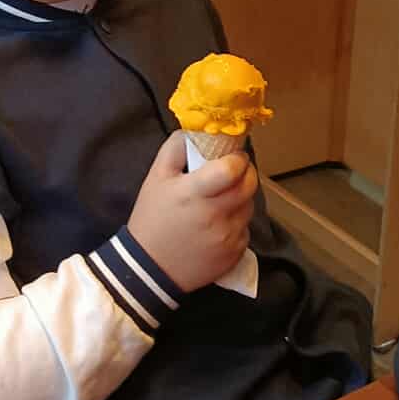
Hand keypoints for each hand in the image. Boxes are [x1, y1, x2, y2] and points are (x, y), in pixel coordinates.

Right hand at [127, 130, 257, 295]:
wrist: (150, 268)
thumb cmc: (152, 218)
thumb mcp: (155, 177)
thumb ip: (176, 148)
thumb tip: (197, 131)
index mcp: (194, 193)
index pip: (232, 169)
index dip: (237, 159)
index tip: (231, 157)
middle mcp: (215, 215)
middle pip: (248, 185)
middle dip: (246, 174)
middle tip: (234, 173)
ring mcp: (227, 236)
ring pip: (249, 206)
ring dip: (240, 198)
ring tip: (221, 200)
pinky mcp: (234, 253)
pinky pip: (245, 229)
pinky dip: (237, 223)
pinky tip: (219, 224)